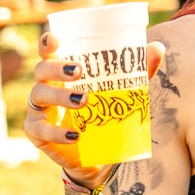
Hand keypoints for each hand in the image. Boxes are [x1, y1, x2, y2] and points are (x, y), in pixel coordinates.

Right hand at [23, 31, 164, 185]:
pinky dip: (57, 132)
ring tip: (83, 100)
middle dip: (57, 68)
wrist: (98, 154)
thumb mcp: (122, 90)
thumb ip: (138, 70)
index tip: (56, 39)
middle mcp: (46, 86)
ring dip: (60, 96)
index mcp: (63, 72)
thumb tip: (158, 47)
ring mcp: (39, 109)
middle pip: (41, 70)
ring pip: (38, 95)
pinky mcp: (36, 133)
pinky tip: (75, 135)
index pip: (49, 52)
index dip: (48, 43)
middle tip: (79, 71)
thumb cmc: (104, 111)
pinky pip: (40, 130)